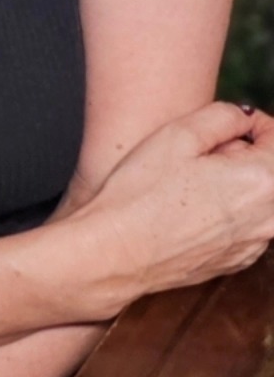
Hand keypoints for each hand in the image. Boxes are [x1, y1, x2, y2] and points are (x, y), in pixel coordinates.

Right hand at [72, 103, 273, 315]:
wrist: (118, 253)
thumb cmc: (142, 193)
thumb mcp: (178, 134)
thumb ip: (224, 116)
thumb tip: (245, 119)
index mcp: (261, 181)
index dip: (252, 124)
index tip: (225, 126)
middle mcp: (268, 217)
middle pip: (271, 170)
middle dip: (245, 154)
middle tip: (202, 154)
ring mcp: (254, 244)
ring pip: (260, 199)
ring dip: (237, 183)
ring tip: (193, 183)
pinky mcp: (237, 260)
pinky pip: (246, 224)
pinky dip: (228, 211)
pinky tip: (189, 209)